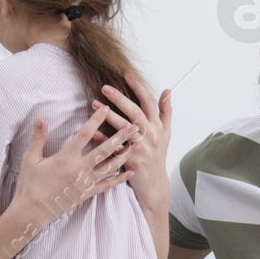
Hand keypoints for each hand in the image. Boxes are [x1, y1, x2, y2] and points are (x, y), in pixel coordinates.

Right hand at [13, 106, 138, 228]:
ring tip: (137, 145)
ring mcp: (85, 183)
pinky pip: (108, 185)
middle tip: (134, 126)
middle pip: (104, 150)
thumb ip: (38, 137)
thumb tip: (39, 117)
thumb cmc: (30, 184)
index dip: (96, 121)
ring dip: (125, 156)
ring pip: (110, 167)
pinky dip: (120, 178)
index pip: (84, 135)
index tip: (106, 109)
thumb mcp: (30, 158)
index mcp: (65, 158)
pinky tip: (130, 172)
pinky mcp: (87, 194)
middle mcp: (79, 170)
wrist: (33, 211)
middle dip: (120, 137)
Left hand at [98, 73, 170, 213]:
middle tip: (105, 87)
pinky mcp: (131, 160)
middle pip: (135, 112)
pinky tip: (92, 130)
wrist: (154, 184)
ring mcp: (141, 148)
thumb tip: (167, 91)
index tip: (126, 73)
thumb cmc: (157, 156)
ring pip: (124, 128)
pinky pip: (115, 147)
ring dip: (109, 115)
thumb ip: (165, 111)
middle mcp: (151, 135)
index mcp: (157, 126)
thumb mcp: (165, 133)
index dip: (138, 86)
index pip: (148, 101)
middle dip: (120, 98)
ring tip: (94, 104)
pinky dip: (103, 139)